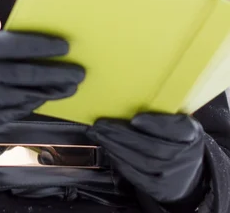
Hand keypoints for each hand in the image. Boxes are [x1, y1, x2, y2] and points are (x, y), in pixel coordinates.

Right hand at [0, 31, 84, 140]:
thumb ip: (0, 45)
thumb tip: (38, 42)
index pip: (16, 46)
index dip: (42, 46)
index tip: (64, 46)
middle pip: (26, 74)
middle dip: (56, 73)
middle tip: (78, 72)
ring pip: (26, 95)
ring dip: (52, 91)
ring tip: (71, 86)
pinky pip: (19, 110)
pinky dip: (36, 103)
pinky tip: (49, 97)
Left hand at [87, 113, 205, 203]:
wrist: (188, 172)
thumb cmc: (176, 138)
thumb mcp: (179, 121)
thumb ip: (163, 113)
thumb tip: (131, 102)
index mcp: (191, 133)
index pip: (177, 129)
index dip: (155, 125)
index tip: (134, 119)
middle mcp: (186, 157)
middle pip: (152, 147)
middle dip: (122, 135)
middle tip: (100, 125)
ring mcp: (172, 176)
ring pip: (141, 162)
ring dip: (116, 147)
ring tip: (99, 135)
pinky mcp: (160, 189)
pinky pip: (137, 176)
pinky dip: (121, 162)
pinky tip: (109, 151)